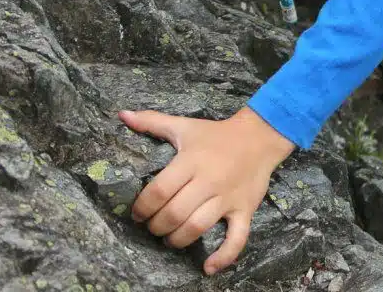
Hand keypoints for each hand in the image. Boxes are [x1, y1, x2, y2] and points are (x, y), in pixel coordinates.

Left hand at [123, 107, 294, 273]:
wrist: (259, 136)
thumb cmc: (216, 134)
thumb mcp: (184, 126)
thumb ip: (152, 122)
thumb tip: (122, 115)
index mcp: (191, 161)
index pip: (159, 190)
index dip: (143, 207)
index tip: (137, 214)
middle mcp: (208, 181)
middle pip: (175, 213)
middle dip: (156, 226)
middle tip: (152, 227)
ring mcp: (228, 198)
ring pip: (198, 227)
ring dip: (178, 239)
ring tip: (169, 239)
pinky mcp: (245, 210)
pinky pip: (237, 238)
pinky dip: (224, 256)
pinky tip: (208, 267)